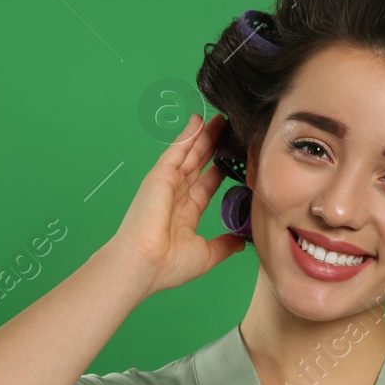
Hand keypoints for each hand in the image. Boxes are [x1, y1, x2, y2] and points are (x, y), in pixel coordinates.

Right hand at [111, 113, 247, 296]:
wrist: (144, 264)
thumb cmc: (167, 265)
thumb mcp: (206, 255)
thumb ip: (224, 245)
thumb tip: (240, 242)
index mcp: (185, 213)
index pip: (207, 185)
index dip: (220, 170)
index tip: (235, 158)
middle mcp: (175, 196)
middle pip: (199, 164)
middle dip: (214, 147)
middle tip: (230, 129)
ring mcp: (167, 183)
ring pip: (190, 153)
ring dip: (204, 136)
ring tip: (220, 119)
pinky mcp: (160, 175)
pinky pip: (177, 150)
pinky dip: (188, 135)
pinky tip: (199, 120)